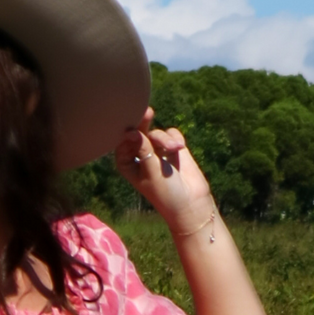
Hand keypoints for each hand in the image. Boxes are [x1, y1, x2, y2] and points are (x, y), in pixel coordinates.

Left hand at [115, 108, 216, 234]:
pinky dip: (175, 139)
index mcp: (127, 164)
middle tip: (148, 112)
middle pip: (138, 132)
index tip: (134, 130)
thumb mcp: (151, 171)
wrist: (190, 202)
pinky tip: (179, 148)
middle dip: (143, 123)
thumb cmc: (165, 192)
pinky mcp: (172, 148)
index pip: (122, 142)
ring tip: (174, 149)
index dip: (128, 133)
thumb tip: (131, 131)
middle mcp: (139, 155)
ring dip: (165, 139)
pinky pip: (171, 134)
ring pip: (156, 133)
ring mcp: (156, 151)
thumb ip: (143, 148)